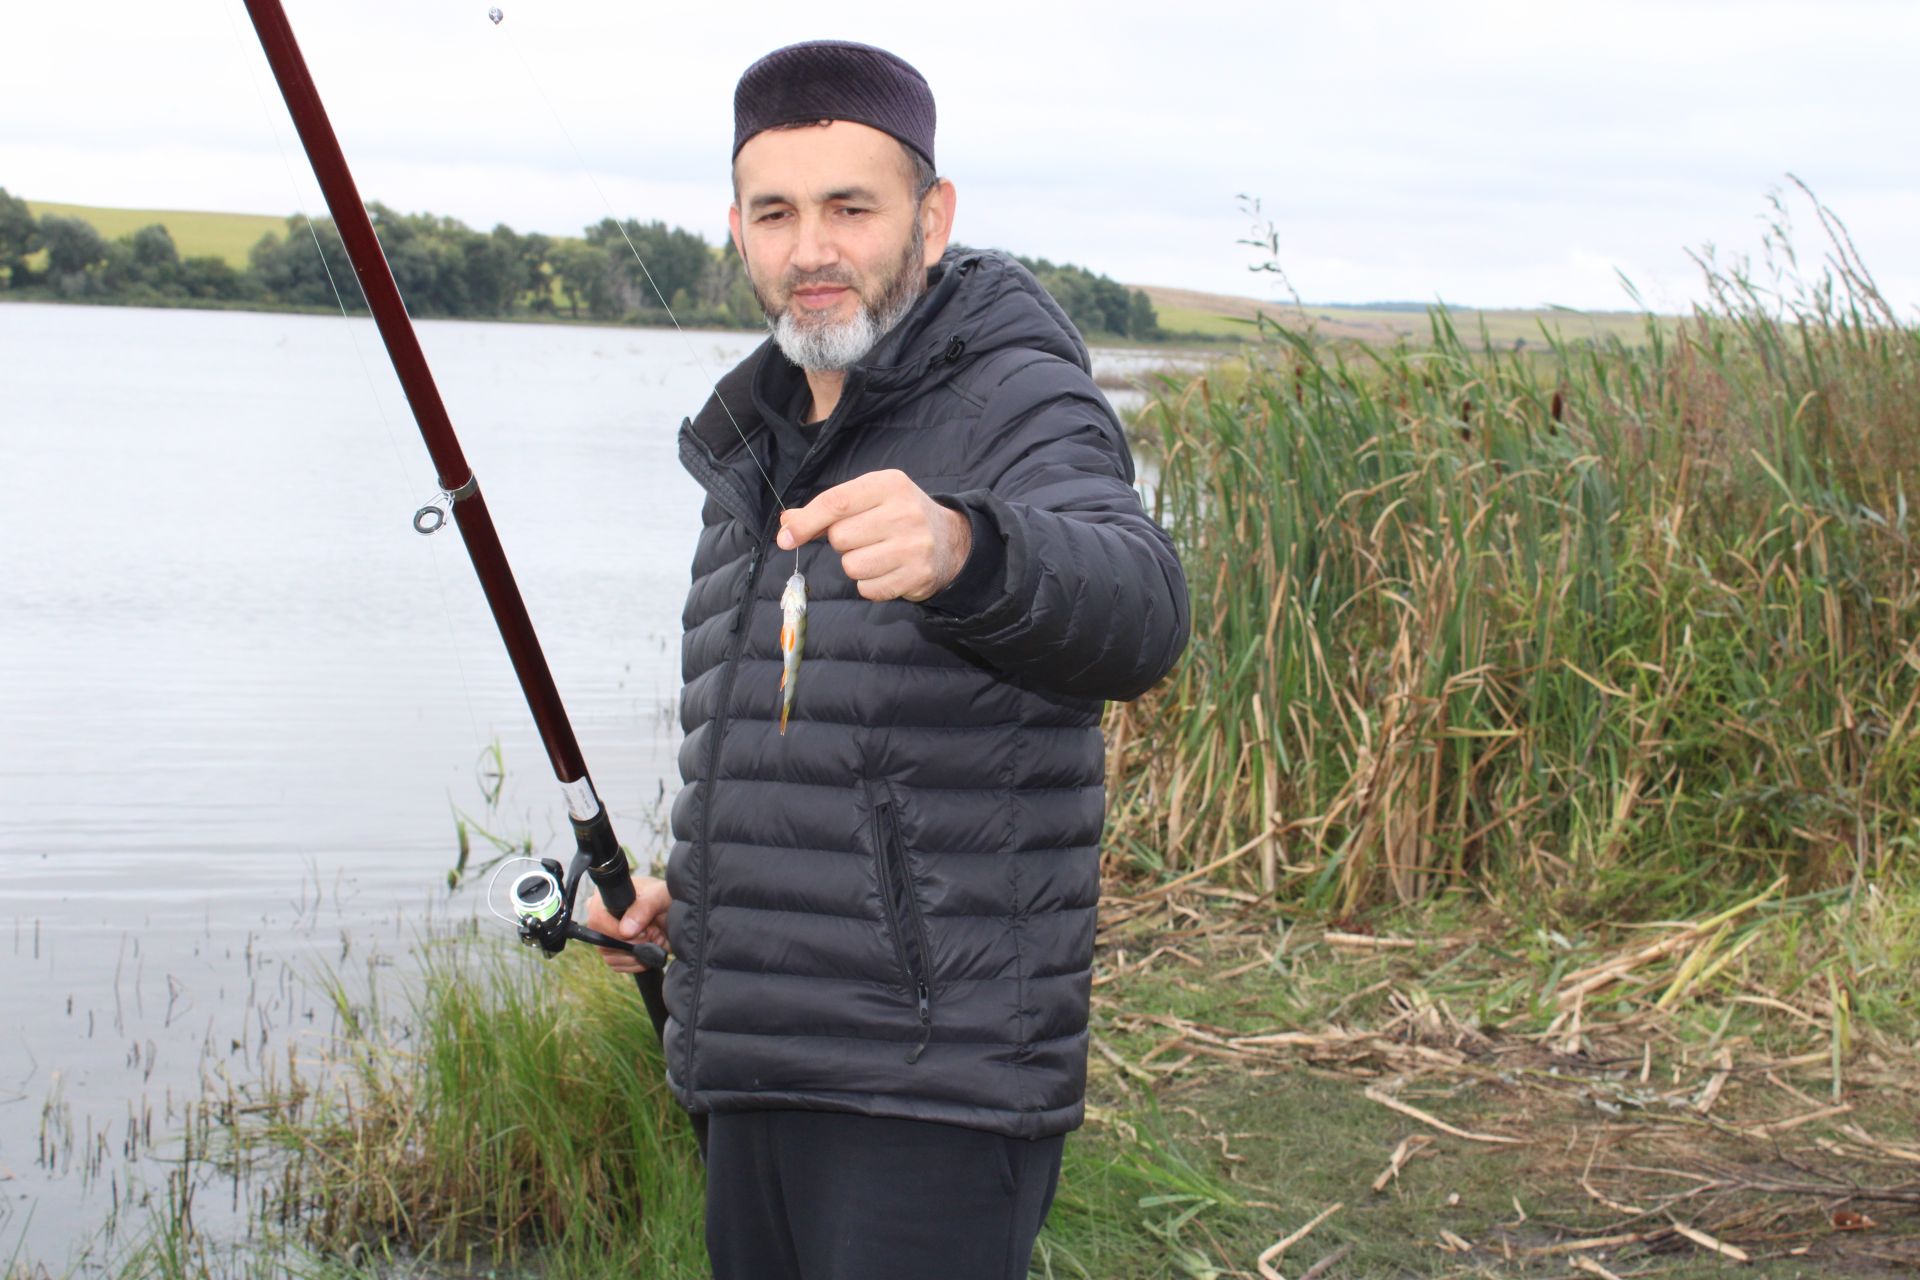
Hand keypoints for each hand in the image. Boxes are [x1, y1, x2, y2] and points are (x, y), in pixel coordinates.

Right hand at [582, 874, 670, 973]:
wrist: (678, 915)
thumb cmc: (667, 898)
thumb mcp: (660, 896)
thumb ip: (643, 909)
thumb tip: (625, 931)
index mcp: (607, 898)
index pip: (597, 919)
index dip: (617, 931)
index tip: (641, 932)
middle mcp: (603, 917)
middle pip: (603, 942)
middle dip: (632, 944)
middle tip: (652, 934)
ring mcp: (608, 936)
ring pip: (610, 957)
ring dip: (637, 954)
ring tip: (654, 938)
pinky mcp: (616, 952)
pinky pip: (618, 965)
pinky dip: (638, 962)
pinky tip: (650, 949)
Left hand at [777, 469, 972, 602]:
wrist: (950, 540)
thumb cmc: (898, 516)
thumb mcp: (868, 499)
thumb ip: (826, 510)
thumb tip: (786, 524)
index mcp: (889, 485)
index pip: (836, 502)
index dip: (806, 522)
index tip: (786, 538)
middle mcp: (904, 512)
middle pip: (840, 538)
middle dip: (843, 542)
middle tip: (865, 537)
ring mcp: (914, 546)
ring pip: (851, 566)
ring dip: (856, 565)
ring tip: (878, 554)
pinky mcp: (918, 576)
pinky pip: (868, 589)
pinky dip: (870, 584)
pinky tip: (888, 571)